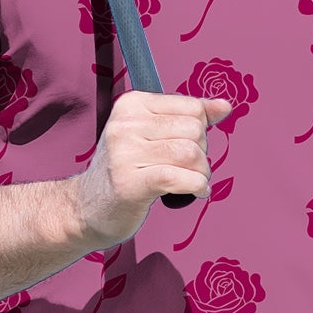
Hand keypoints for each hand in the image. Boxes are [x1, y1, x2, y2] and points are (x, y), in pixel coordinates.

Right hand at [65, 91, 230, 245]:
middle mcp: (125, 124)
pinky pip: (179, 178)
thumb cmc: (126, 170)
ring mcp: (124, 153)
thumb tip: (225, 106)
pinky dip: (197, 186)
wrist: (87, 207)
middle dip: (202, 153)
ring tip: (192, 182)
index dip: (201, 130)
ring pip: (191, 154)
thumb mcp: (153, 135)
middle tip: (189, 169)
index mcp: (132, 104)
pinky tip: (197, 192)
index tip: (188, 147)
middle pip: (194, 130)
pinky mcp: (130, 183)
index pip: (192, 107)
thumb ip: (189, 118)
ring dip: (202, 172)